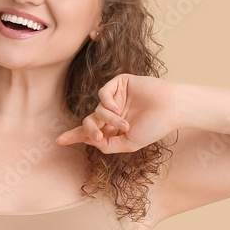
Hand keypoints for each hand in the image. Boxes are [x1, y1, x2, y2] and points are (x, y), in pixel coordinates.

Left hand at [56, 75, 176, 152]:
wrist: (170, 110)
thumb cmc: (154, 127)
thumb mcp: (130, 144)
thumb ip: (109, 145)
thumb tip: (90, 141)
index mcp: (114, 127)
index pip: (91, 132)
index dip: (75, 136)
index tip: (59, 141)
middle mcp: (113, 112)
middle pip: (89, 121)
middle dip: (89, 129)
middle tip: (98, 136)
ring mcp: (116, 97)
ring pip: (97, 110)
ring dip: (107, 118)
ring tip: (124, 123)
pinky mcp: (120, 84)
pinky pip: (102, 93)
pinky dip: (106, 102)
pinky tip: (118, 108)